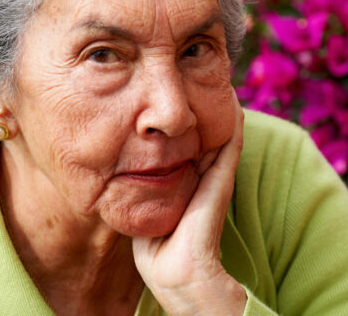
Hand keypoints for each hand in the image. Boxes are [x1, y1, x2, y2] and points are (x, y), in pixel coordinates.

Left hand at [132, 93, 245, 315]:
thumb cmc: (154, 248)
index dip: (181, 122)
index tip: (174, 97)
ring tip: (217, 79)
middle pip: (202, 131)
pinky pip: (232, 141)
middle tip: (197, 78)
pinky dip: (234, 120)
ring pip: (220, 131)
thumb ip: (135, 187)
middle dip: (199, 108)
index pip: (185, 143)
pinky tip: (232, 98)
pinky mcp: (223, 177)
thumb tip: (112, 168)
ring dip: (218, 108)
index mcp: (185, 179)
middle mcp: (202, 173)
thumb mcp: (139, 206)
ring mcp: (215, 174)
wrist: (175, 270)